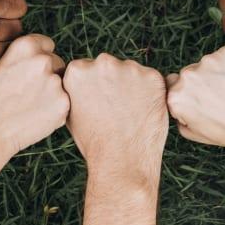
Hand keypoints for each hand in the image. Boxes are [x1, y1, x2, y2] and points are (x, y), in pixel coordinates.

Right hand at [0, 34, 68, 159]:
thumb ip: (20, 57)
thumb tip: (36, 53)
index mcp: (25, 46)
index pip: (47, 45)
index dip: (38, 58)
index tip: (28, 73)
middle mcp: (43, 60)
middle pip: (57, 63)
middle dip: (47, 75)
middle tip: (28, 93)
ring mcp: (55, 82)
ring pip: (62, 83)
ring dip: (52, 92)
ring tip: (30, 106)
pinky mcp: (64, 104)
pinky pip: (65, 102)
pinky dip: (55, 109)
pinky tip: (36, 116)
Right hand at [63, 54, 167, 179]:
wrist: (121, 161)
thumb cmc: (94, 142)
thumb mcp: (71, 112)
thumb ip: (76, 89)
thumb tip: (83, 79)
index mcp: (77, 70)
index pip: (88, 68)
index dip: (95, 87)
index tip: (99, 103)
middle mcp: (102, 63)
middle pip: (109, 66)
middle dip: (113, 82)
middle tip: (116, 110)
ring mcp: (129, 68)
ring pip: (132, 72)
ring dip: (133, 86)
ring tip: (130, 114)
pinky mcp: (153, 77)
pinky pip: (152, 81)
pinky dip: (152, 94)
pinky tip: (144, 113)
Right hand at [166, 46, 224, 158]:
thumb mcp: (193, 132)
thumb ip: (178, 115)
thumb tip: (176, 101)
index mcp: (175, 96)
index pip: (174, 84)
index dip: (190, 94)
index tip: (204, 102)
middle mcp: (187, 76)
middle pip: (190, 72)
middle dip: (203, 82)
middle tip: (222, 99)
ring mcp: (208, 61)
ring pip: (209, 63)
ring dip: (218, 72)